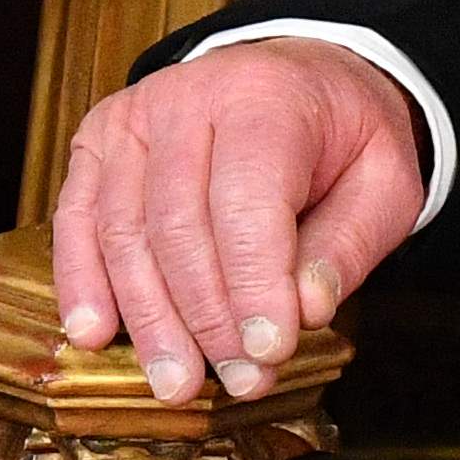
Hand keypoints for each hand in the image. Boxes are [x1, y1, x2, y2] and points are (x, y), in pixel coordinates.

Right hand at [47, 40, 428, 403]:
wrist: (297, 77)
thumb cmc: (340, 137)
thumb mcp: (382, 182)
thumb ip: (348, 245)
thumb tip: (306, 309)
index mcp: (264, 97)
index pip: (246, 202)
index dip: (254, 286)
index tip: (270, 351)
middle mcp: (186, 98)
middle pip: (178, 225)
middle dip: (207, 318)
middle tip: (239, 379)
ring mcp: (132, 119)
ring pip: (123, 231)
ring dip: (148, 318)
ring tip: (177, 382)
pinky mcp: (98, 143)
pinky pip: (77, 218)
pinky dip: (81, 281)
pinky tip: (95, 334)